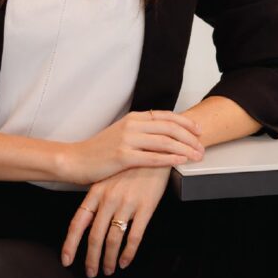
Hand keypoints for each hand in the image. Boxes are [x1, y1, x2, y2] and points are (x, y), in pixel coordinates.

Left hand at [61, 166, 170, 276]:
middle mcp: (108, 200)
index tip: (67, 259)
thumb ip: (97, 201)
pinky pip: (135, 236)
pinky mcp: (145, 208)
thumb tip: (88, 223)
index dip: (71, 244)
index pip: (77, 223)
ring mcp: (127, 204)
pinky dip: (129, 253)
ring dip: (110, 259)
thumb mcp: (107, 180)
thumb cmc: (129, 166)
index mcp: (95, 193)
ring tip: (109, 269)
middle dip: (91, 258)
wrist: (154, 150)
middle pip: (95, 236)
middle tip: (91, 272)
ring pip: (113, 239)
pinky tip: (126, 261)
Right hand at [65, 110, 202, 184]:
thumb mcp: (120, 133)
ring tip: (197, 156)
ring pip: (165, 142)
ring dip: (185, 149)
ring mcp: (127, 140)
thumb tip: (162, 134)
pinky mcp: (123, 156)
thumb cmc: (98, 150)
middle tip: (202, 147)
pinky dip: (170, 159)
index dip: (186, 122)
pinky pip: (153, 157)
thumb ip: (140, 131)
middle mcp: (131, 125)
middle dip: (190, 137)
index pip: (166, 116)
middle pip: (170, 128)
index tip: (199, 130)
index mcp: (132, 118)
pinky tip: (181, 161)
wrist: (75, 159)